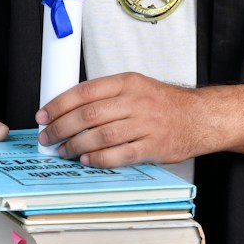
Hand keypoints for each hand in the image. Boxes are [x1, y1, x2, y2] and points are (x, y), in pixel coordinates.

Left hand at [35, 73, 217, 168]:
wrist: (200, 117)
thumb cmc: (164, 104)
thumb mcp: (137, 87)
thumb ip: (107, 95)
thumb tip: (69, 109)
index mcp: (127, 82)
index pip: (84, 91)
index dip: (59, 104)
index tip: (43, 115)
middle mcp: (135, 101)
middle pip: (88, 115)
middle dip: (61, 128)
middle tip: (47, 137)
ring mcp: (145, 124)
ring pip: (100, 136)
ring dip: (76, 146)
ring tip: (63, 151)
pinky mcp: (153, 146)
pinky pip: (119, 155)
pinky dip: (99, 159)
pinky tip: (87, 160)